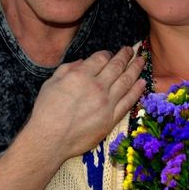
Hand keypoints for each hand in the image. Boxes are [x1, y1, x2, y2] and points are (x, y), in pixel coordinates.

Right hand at [27, 47, 144, 162]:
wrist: (50, 139)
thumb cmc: (46, 111)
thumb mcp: (50, 83)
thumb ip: (67, 69)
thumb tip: (83, 62)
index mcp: (81, 75)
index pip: (101, 58)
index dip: (107, 54)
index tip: (110, 53)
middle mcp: (97, 86)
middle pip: (116, 66)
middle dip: (125, 56)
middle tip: (132, 50)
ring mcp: (106, 103)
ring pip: (126, 81)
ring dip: (135, 69)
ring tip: (142, 60)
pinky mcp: (111, 118)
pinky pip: (128, 101)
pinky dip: (137, 91)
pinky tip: (143, 83)